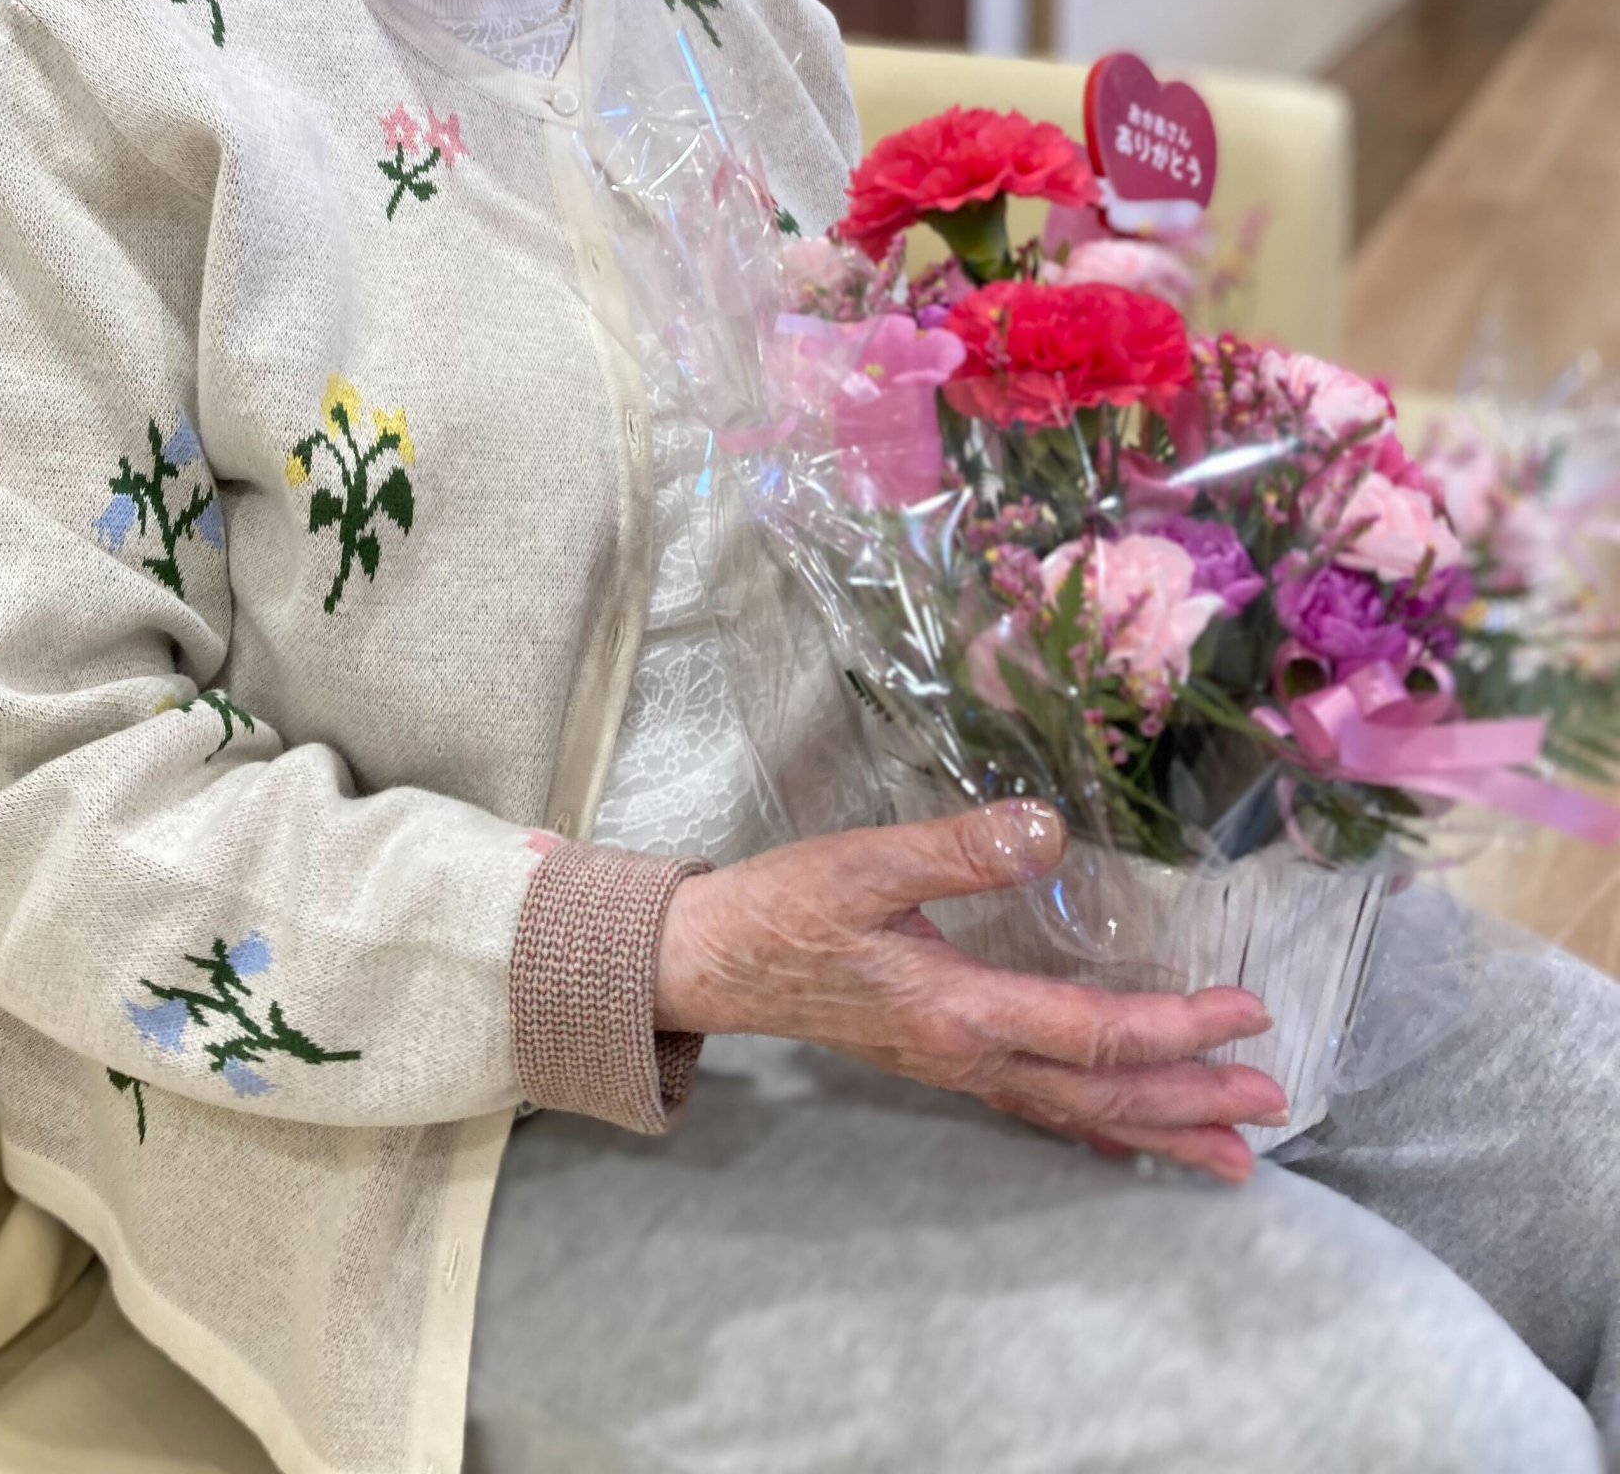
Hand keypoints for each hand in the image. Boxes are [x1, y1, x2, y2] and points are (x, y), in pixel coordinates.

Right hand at [653, 803, 1283, 1182]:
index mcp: (958, 1010)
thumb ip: (959, 847)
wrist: (711, 960)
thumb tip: (1048, 827)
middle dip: (1191, 1099)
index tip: (1246, 1011)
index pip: (1091, 1033)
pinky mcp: (942, 1059)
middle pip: (1100, 1091)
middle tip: (1274, 1104)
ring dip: (1158, 1130)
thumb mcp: (865, 861)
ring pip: (1076, 1111)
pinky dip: (1092, 1127)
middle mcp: (968, 1056)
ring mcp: (956, 1068)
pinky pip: (1036, 1108)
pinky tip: (1124, 1142)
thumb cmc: (784, 908)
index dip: (1176, 1028)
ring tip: (1233, 1157)